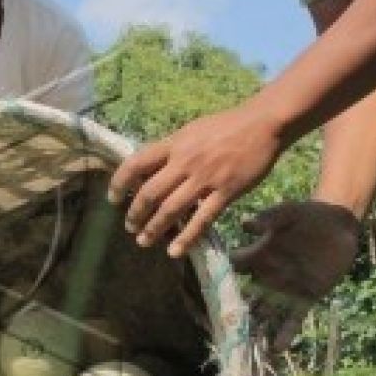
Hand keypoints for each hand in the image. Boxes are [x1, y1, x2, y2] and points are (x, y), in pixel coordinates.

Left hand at [107, 104, 285, 256]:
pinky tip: (175, 251)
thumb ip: (170, 150)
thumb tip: (148, 169)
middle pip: (150, 193)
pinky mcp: (226, 192)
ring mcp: (205, 178)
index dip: (119, 182)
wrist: (263, 124)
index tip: (112, 198)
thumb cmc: (225, 126)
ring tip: (144, 241)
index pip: (136, 163)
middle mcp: (185, 162)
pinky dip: (186, 237)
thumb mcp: (191, 131)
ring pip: (171, 209)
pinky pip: (202, 220)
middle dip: (135, 213)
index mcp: (174, 144)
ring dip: (154, 229)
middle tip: (130, 227)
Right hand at [231, 200, 361, 352]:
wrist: (338, 224)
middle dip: (233, 314)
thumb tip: (244, 224)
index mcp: (258, 255)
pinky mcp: (305, 298)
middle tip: (221, 331)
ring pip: (265, 314)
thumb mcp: (288, 212)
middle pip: (244, 299)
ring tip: (245, 349)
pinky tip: (276, 349)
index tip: (206, 290)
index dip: (220, 277)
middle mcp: (266, 276)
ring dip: (256, 330)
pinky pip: (292, 320)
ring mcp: (285, 290)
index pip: (233, 268)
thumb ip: (268, 219)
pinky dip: (285, 335)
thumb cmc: (308, 215)